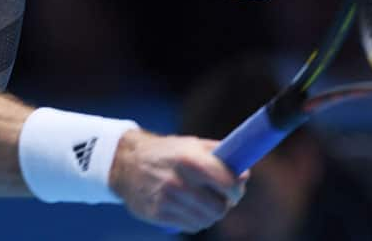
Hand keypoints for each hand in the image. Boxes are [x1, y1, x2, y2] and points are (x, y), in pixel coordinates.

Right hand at [109, 129, 247, 232]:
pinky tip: (191, 209)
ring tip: (205, 203)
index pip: (227, 183)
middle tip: (222, 198)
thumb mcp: (191, 144)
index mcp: (190, 159)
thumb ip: (219, 155)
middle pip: (219, 208)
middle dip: (225, 204)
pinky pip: (190, 227)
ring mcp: (166, 200)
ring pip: (206, 220)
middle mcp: (178, 181)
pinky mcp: (158, 214)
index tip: (236, 188)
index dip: (237, 188)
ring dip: (211, 214)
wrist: (127, 163)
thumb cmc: (166, 152)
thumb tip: (244, 173)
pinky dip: (196, 221)